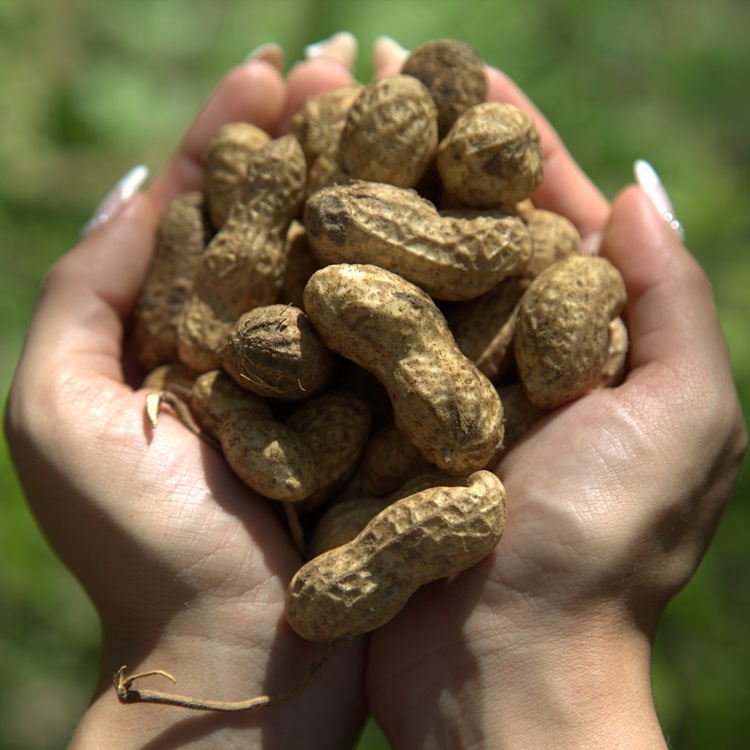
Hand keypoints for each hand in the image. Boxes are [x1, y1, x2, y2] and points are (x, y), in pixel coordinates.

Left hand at [4, 51, 363, 749]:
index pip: (204, 208)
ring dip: (373, 184)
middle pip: (283, 221)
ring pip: (346, 265)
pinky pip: (395, 328)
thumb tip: (139, 183)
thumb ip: (86, 292)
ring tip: (408, 106)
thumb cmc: (143, 551)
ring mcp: (323, 375)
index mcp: (176, 334)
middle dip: (315, 138)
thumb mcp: (59, 412)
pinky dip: (417, 267)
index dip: (234, 133)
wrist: (240, 664)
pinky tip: (448, 204)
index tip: (274, 66)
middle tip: (358, 59)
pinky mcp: (379, 413)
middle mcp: (255, 344)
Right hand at [365, 57, 746, 748]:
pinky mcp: (369, 429)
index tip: (458, 67)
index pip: (541, 212)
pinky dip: (316, 294)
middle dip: (417, 157)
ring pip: (392, 280)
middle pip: (457, 232)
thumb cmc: (601, 558)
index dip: (505, 138)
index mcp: (579, 340)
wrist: (505, 682)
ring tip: (314, 136)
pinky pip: (343, 348)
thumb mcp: (684, 422)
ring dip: (360, 212)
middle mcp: (501, 354)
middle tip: (371, 75)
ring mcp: (428, 389)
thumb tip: (640, 188)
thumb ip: (672, 303)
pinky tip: (281, 239)